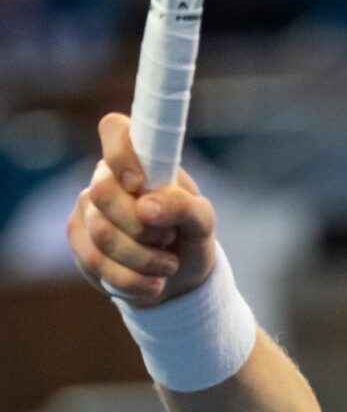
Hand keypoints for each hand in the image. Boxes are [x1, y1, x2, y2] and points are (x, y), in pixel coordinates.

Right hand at [67, 112, 218, 307]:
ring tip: (168, 264)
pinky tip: (153, 282)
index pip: (114, 129)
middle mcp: (106, 178)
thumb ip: (183, 205)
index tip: (140, 183)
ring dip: (145, 259)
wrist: (178, 278)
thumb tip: (146, 206)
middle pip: (103, 193)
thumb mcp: (203, 222)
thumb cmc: (189, 237)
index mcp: (139, 159)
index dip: (121, 153)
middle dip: (144, 227)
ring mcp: (86, 209)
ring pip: (101, 233)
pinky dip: (132, 279)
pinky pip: (95, 261)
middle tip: (168, 238)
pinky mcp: (78, 242)